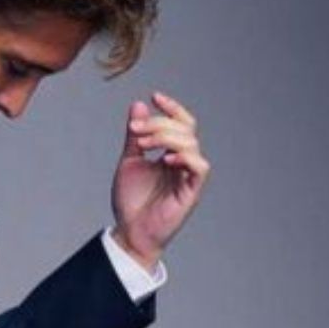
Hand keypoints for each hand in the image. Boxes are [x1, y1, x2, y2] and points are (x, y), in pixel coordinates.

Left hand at [111, 91, 210, 268]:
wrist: (130, 230)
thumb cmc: (131, 200)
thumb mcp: (129, 161)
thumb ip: (135, 136)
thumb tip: (138, 105)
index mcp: (171, 153)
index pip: (182, 123)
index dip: (172, 108)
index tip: (154, 96)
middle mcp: (183, 162)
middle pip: (185, 129)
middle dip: (159, 123)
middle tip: (136, 130)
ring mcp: (188, 176)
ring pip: (191, 143)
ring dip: (165, 137)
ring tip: (144, 144)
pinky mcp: (191, 191)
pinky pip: (199, 167)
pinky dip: (185, 157)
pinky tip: (165, 159)